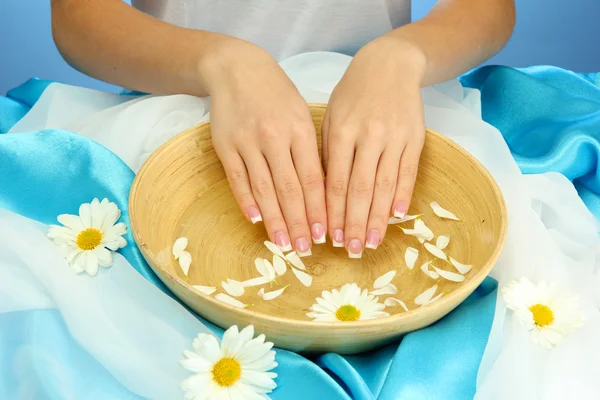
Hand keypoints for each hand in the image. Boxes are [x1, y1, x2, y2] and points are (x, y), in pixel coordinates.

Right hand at [204, 40, 326, 255]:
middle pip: (290, 189)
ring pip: (265, 188)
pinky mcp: (225, 145)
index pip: (313, 179)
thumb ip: (310, 150)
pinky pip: (238, 178)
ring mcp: (248, 141)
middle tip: (306, 249)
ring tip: (284, 244)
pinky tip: (256, 220)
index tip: (325, 234)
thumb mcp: (301, 114)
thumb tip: (322, 192)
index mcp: (300, 130)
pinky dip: (247, 201)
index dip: (319, 210)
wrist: (237, 69)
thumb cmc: (277, 94)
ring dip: (275, 220)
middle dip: (300, 223)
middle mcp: (275, 137)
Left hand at [322, 37, 426, 256]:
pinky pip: (409, 172)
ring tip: (371, 243)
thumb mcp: (332, 117)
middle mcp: (369, 136)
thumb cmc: (353, 94)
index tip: (330, 237)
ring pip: (385, 186)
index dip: (334, 213)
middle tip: (351, 250)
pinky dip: (402, 196)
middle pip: (361, 189)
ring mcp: (395, 138)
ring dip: (378, 218)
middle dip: (354, 223)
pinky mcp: (416, 138)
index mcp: (342, 132)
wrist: (389, 65)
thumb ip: (328, 154)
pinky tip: (396, 217)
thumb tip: (325, 195)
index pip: (337, 182)